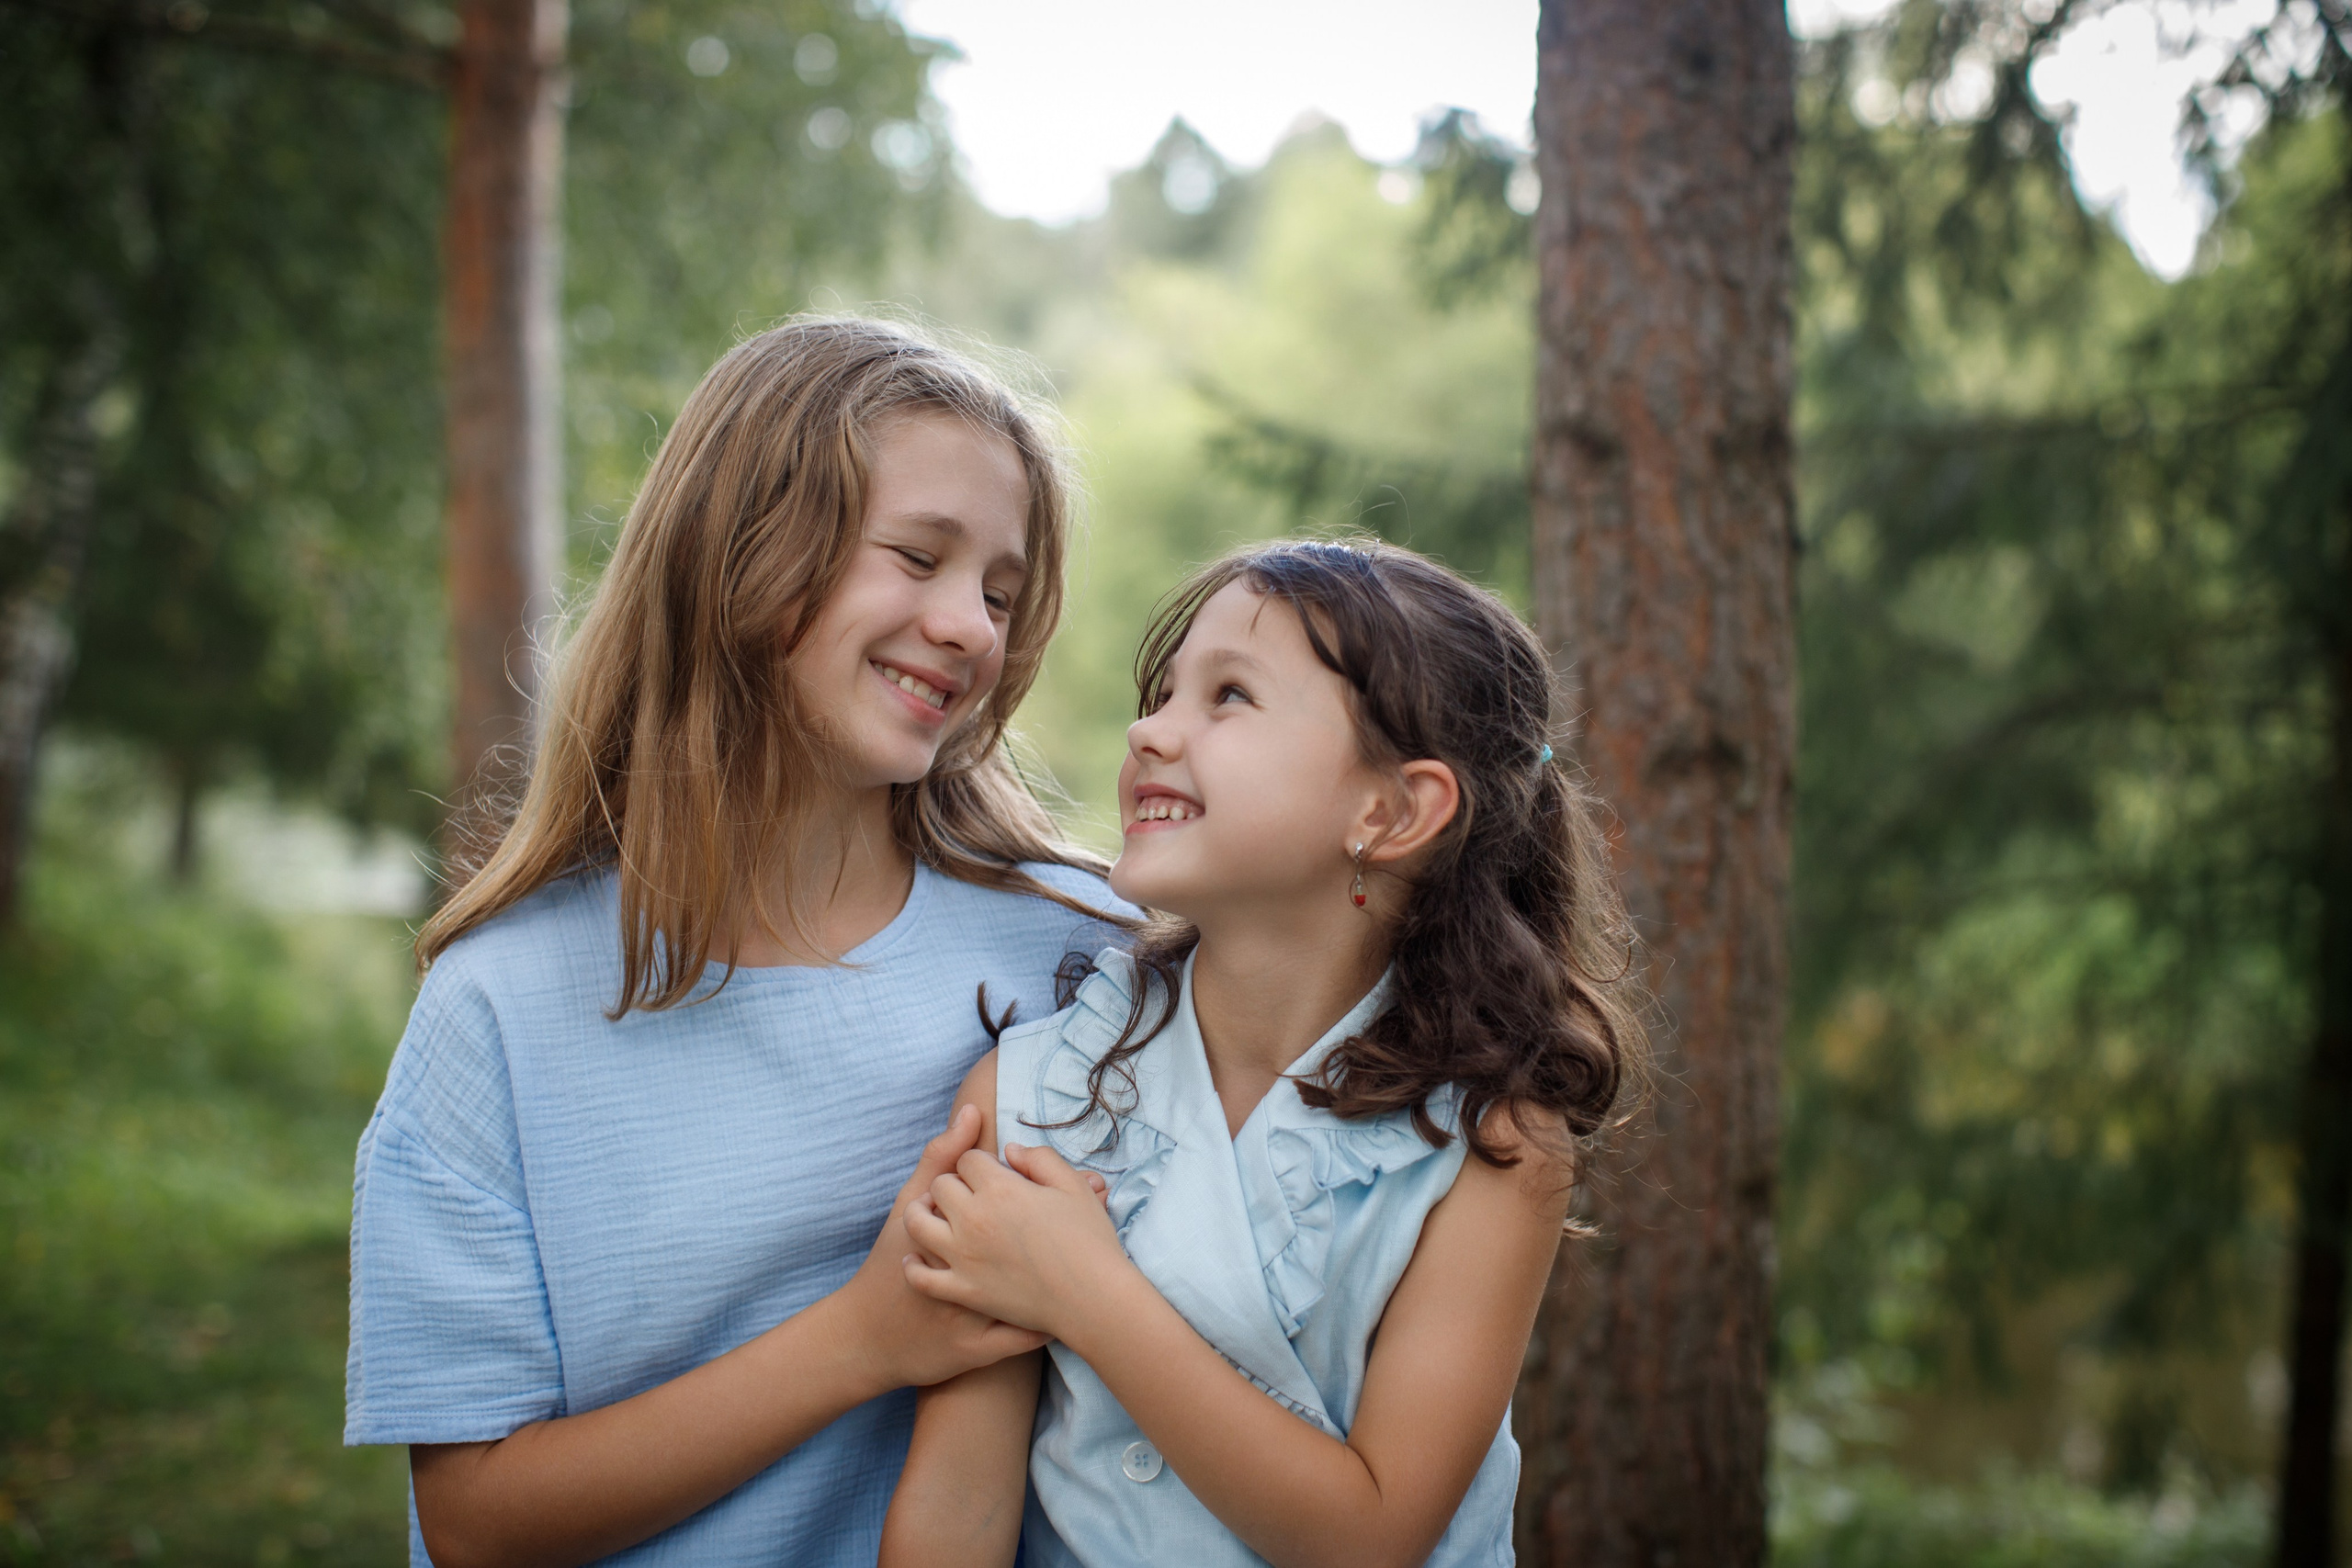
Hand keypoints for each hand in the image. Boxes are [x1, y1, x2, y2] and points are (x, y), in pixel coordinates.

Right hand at [834, 1106, 1053, 1391]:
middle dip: (1056, 1231)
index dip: (1030, 1195)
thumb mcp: (907, 1204)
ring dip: (1060, 1280)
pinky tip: (1064, 1315)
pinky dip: (1046, 1328)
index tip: (1035, 1197)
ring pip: (1033, 1294)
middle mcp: (965, 1266)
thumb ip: (941, 1156)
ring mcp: (972, 1311)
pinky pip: (1020, 1339)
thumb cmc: (887, 1263)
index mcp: (956, 1224)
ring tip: (1079, 1267)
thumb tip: (974, 1108)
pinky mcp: (974, 1349)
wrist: (865, 1336)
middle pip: (1028, 1239)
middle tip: (1069, 1224)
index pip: (1008, 1197)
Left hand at [903, 1140, 1133, 1341]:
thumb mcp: (1073, 1187)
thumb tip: (1010, 1150)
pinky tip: (918, 1259)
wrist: (1093, 1300)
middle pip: (940, 1186)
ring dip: (921, 1214)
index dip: (980, 1163)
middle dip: (953, 1184)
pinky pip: (921, 1276)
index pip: (968, 1159)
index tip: (992, 1175)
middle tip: (970, 1196)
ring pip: (917, 1222)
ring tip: (934, 1217)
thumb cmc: (1090, 1242)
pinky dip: (914, 1266)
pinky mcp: (963, 1291)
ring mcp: (963, 1257)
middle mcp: (973, 1218)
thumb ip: (1041, 1158)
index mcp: (1000, 1188)